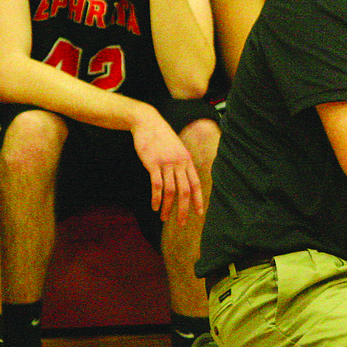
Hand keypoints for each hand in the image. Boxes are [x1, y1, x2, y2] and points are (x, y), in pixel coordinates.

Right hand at [131, 107, 202, 223]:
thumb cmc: (161, 137)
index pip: (196, 183)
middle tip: (181, 223)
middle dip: (183, 210)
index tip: (199, 214)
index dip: (198, 200)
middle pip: (185, 191)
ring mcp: (166, 163)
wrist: (147, 122)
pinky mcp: (153, 164)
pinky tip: (154, 206)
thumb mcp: (176, 148)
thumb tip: (184, 179)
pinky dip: (156, 198)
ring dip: (167, 207)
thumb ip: (181, 163)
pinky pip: (156, 185)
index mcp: (186, 160)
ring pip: (170, 191)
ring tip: (164, 218)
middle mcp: (179, 163)